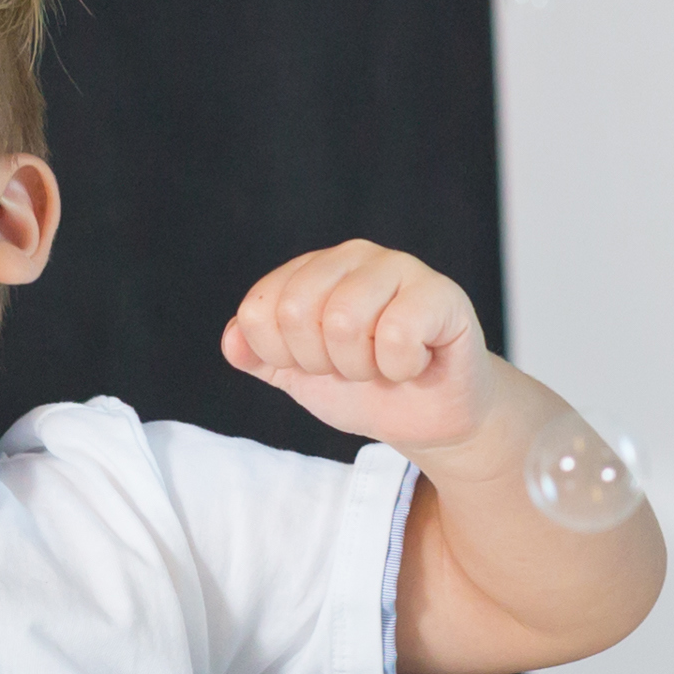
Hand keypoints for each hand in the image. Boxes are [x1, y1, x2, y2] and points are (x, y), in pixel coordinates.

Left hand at [222, 239, 491, 453]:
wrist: (428, 417)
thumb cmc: (367, 386)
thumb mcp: (298, 375)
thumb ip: (258, 355)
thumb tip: (232, 338)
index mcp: (313, 269)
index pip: (258, 310)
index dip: (282, 356)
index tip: (316, 366)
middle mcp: (354, 256)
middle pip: (297, 313)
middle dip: (322, 363)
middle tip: (354, 367)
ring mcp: (400, 268)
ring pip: (344, 321)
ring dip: (361, 367)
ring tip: (383, 365)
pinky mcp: (441, 294)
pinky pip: (397, 334)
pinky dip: (399, 367)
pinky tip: (416, 362)